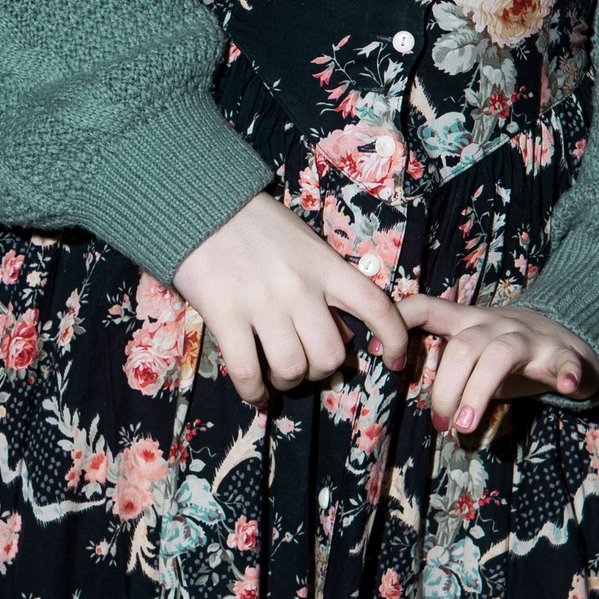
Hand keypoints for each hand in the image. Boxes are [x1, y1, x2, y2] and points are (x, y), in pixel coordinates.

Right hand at [175, 194, 410, 406]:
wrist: (203, 205)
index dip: (395, 338)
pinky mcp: (226, 315)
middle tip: (306, 365)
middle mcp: (300, 286)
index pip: (376, 306)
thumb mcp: (306, 244)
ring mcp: (262, 303)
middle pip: (330, 355)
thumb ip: (327, 283)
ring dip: (287, 382)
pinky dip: (253, 393)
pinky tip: (255, 394)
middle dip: (320, 371)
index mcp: (325, 265)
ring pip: (292, 368)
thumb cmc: (258, 224)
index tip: (393, 360)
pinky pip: (247, 371)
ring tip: (277, 377)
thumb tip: (344, 333)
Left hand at [397, 291, 598, 435]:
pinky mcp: (563, 355)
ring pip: (500, 355)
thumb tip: (401, 392)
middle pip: (463, 347)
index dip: (399, 324)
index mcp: (467, 322)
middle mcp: (495, 325)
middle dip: (446, 389)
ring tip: (467, 426)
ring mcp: (530, 339)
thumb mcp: (471, 351)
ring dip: (480, 390)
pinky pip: (566, 361)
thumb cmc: (508, 354)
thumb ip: (443, 364)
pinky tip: (567, 388)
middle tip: (441, 425)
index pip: (425, 307)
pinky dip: (568, 373)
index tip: (385, 357)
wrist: (569, 339)